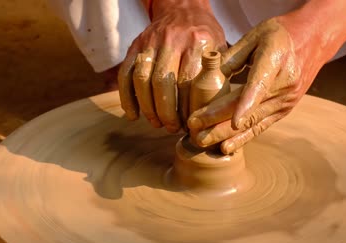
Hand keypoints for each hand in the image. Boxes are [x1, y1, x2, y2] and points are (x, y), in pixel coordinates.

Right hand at [118, 0, 225, 132]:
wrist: (182, 8)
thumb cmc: (204, 35)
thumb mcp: (220, 47)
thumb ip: (219, 74)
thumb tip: (217, 109)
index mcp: (197, 41)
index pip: (189, 82)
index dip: (187, 108)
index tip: (189, 124)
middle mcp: (172, 40)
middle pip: (163, 83)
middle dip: (166, 112)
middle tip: (171, 128)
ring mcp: (150, 42)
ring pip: (142, 80)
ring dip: (148, 108)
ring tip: (156, 123)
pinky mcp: (135, 46)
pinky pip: (125, 75)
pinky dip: (127, 98)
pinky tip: (133, 115)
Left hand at [187, 12, 345, 153]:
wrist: (314, 40)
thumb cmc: (279, 34)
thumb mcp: (255, 35)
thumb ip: (231, 57)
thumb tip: (207, 76)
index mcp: (275, 61)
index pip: (259, 86)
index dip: (246, 105)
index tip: (233, 122)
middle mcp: (283, 85)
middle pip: (249, 109)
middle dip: (218, 121)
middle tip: (193, 129)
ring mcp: (286, 101)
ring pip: (253, 123)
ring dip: (225, 134)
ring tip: (201, 141)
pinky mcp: (284, 110)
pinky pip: (261, 127)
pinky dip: (242, 138)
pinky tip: (225, 147)